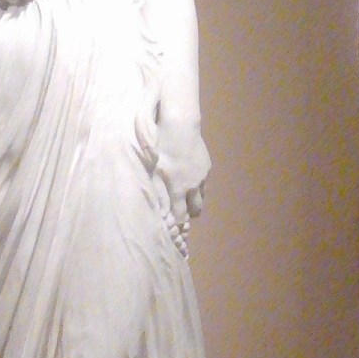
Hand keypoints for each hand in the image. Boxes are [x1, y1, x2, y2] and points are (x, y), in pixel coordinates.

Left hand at [155, 128, 210, 253]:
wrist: (180, 125)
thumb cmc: (161, 145)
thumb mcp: (152, 169)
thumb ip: (154, 192)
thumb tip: (155, 211)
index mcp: (177, 189)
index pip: (179, 216)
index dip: (176, 225)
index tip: (173, 232)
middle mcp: (192, 186)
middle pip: (194, 211)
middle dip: (188, 216)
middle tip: (180, 216)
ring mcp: (201, 176)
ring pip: (202, 198)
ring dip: (194, 202)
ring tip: (185, 200)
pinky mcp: (206, 165)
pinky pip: (204, 183)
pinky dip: (198, 187)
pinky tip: (190, 181)